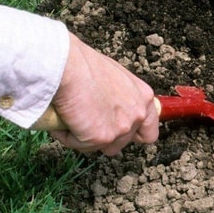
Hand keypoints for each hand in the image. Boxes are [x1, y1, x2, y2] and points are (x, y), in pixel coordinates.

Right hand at [48, 33, 158, 155]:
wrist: (70, 67)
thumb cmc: (85, 65)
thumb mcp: (115, 78)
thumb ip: (120, 97)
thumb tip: (108, 108)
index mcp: (144, 98)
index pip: (149, 131)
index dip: (133, 134)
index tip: (119, 131)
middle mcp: (138, 115)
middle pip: (123, 142)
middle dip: (105, 135)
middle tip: (88, 120)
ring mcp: (121, 128)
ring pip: (102, 147)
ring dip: (87, 137)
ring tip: (74, 117)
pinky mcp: (101, 138)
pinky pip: (80, 145)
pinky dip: (68, 135)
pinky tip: (64, 118)